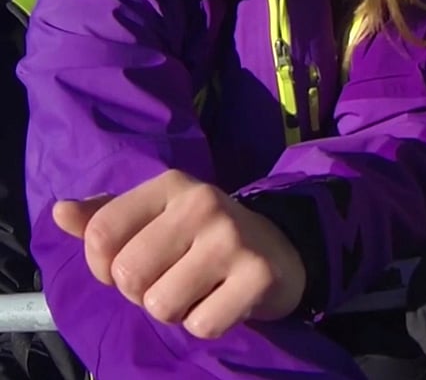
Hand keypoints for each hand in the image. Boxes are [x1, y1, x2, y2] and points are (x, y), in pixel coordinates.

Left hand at [52, 169, 305, 339]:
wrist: (281, 250)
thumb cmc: (203, 237)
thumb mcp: (156, 218)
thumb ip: (105, 217)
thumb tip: (60, 211)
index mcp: (171, 185)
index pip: (102, 234)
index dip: (102, 266)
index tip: (131, 265)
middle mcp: (203, 204)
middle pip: (129, 275)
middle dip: (142, 293)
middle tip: (172, 281)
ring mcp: (233, 239)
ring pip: (162, 305)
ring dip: (175, 312)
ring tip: (198, 291)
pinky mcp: (258, 275)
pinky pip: (201, 325)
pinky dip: (207, 324)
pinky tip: (223, 301)